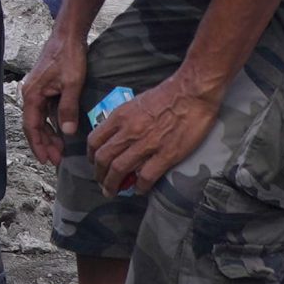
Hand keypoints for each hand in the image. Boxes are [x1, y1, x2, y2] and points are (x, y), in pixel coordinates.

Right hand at [20, 32, 87, 166]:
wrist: (68, 34)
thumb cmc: (69, 56)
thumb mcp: (72, 84)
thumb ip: (68, 109)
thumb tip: (67, 133)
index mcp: (33, 94)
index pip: (32, 127)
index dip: (39, 145)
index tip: (47, 160)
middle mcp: (31, 93)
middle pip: (34, 125)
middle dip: (44, 143)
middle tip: (57, 159)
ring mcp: (37, 90)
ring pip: (40, 119)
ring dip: (49, 134)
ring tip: (60, 149)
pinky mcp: (44, 86)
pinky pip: (45, 110)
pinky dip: (52, 122)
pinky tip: (62, 130)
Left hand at [86, 72, 221, 196]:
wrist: (193, 92)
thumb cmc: (167, 94)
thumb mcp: (136, 102)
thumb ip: (124, 120)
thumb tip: (118, 136)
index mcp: (121, 116)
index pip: (95, 140)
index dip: (91, 156)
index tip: (94, 163)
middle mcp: (129, 131)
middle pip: (103, 159)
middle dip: (99, 175)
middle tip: (102, 184)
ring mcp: (147, 144)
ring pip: (119, 170)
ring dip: (113, 185)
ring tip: (114, 192)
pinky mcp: (166, 154)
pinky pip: (146, 176)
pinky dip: (140, 187)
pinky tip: (140, 190)